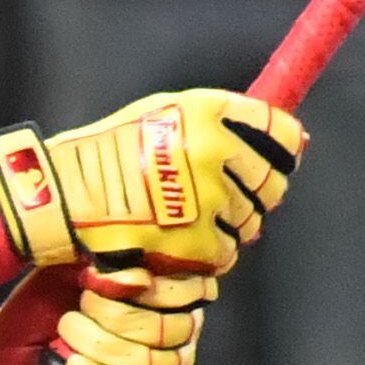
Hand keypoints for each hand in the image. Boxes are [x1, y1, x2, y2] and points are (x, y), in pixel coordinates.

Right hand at [0, 90, 304, 281]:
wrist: (65, 197)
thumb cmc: (111, 153)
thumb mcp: (165, 113)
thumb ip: (222, 123)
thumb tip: (299, 141)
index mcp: (207, 111)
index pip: (280, 132)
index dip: (286, 149)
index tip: (283, 160)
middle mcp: (211, 150)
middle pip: (272, 183)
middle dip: (256, 194)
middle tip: (223, 199)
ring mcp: (206, 198)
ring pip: (250, 222)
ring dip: (228, 226)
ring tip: (189, 219)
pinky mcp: (197, 240)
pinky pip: (226, 253)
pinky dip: (209, 254)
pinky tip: (179, 241)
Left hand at [0, 261, 208, 364]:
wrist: (10, 360)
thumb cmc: (43, 309)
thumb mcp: (67, 267)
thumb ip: (102, 256)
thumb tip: (136, 268)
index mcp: (167, 286)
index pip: (192, 287)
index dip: (151, 284)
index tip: (102, 279)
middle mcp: (179, 327)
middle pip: (171, 327)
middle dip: (115, 315)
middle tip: (79, 306)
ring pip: (150, 362)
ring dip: (100, 345)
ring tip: (66, 332)